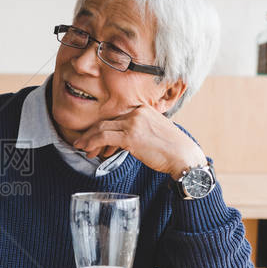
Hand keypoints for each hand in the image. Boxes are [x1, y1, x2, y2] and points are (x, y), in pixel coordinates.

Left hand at [72, 104, 205, 178]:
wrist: (185, 158)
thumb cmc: (172, 150)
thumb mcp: (154, 133)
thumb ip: (139, 131)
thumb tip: (121, 142)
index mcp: (143, 109)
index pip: (116, 117)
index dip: (103, 129)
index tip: (96, 141)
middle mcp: (137, 113)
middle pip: (107, 121)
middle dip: (92, 134)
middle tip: (83, 144)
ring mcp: (134, 123)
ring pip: (102, 128)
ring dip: (89, 140)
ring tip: (81, 148)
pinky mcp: (131, 136)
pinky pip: (104, 138)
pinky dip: (93, 143)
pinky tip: (88, 150)